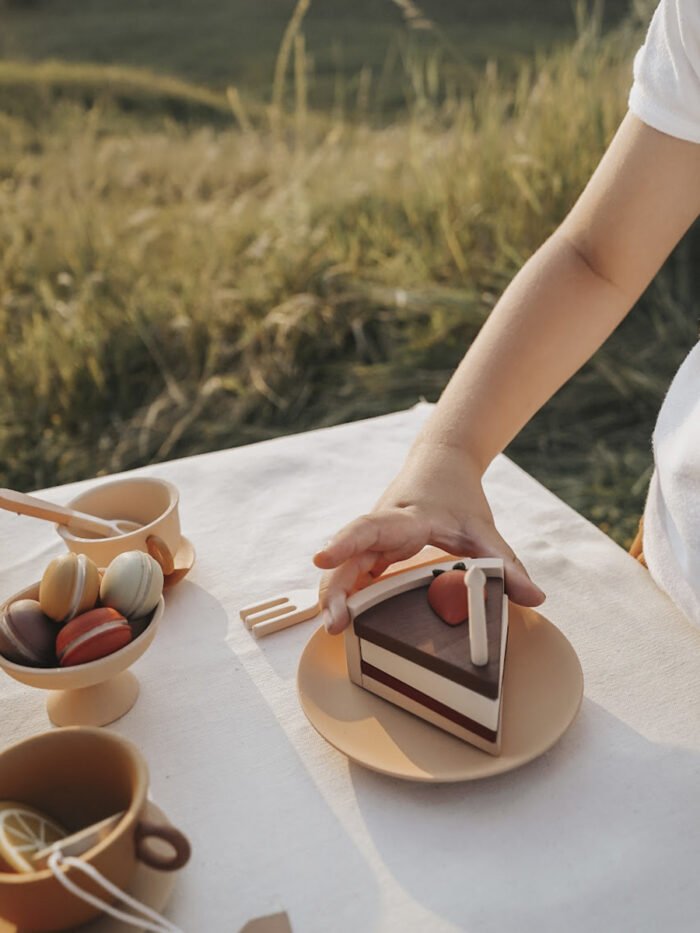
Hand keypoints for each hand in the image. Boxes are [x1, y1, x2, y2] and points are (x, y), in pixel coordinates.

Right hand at [313, 441, 545, 633]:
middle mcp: (382, 527)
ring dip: (335, 594)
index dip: (346, 543)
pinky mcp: (374, 551)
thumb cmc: (458, 495)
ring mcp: (375, 540)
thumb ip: (507, 564)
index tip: (322, 558)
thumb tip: (535, 598)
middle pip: (348, 555)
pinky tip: (343, 619)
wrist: (440, 463)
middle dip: (335, 587)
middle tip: (334, 623)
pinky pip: (353, 572)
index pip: (371, 527)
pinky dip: (346, 593)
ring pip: (345, 566)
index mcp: (406, 517)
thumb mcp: (484, 529)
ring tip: (335, 629)